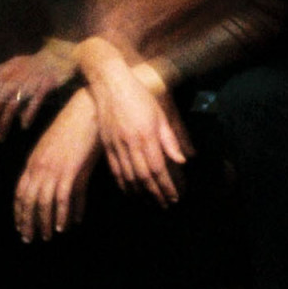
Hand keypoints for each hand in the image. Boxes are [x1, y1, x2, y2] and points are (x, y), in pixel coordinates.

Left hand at [0, 42, 77, 141]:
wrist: (57, 56)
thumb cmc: (32, 63)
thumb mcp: (9, 63)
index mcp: (3, 73)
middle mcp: (13, 78)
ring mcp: (29, 82)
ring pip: (11, 106)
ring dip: (3, 124)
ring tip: (0, 137)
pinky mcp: (44, 85)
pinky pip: (34, 103)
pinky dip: (28, 115)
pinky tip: (24, 125)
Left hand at [13, 89, 100, 242]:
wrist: (86, 112)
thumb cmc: (74, 128)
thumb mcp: (58, 150)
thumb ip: (55, 170)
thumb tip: (57, 189)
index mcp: (34, 160)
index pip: (20, 190)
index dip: (19, 209)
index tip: (19, 224)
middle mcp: (40, 166)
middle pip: (28, 199)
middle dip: (27, 220)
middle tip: (28, 237)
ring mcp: (54, 168)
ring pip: (43, 202)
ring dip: (43, 222)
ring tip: (45, 237)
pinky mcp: (70, 170)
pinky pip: (62, 198)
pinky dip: (60, 214)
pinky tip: (61, 227)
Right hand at [86, 56, 189, 207]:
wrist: (110, 83)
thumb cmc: (139, 96)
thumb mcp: (160, 114)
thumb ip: (170, 139)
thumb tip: (181, 161)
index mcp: (147, 134)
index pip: (158, 168)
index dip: (166, 186)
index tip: (174, 197)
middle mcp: (131, 142)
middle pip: (143, 176)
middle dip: (155, 193)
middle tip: (164, 204)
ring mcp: (116, 144)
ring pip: (128, 176)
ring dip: (140, 192)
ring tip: (149, 200)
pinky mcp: (106, 144)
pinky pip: (114, 169)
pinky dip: (122, 183)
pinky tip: (130, 190)